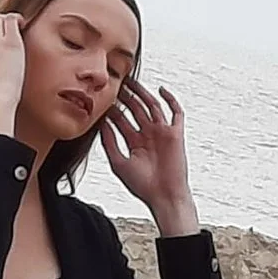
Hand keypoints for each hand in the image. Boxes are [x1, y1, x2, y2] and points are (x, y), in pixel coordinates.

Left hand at [98, 81, 198, 233]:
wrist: (163, 196)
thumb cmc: (142, 185)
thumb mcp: (118, 162)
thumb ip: (109, 142)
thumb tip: (101, 123)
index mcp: (134, 142)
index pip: (121, 119)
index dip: (112, 108)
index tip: (101, 98)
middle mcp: (148, 135)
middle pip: (135, 109)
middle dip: (125, 96)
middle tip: (115, 83)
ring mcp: (162, 133)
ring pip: (152, 106)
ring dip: (142, 94)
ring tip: (131, 81)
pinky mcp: (175, 134)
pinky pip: (176, 113)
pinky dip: (171, 100)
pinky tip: (161, 90)